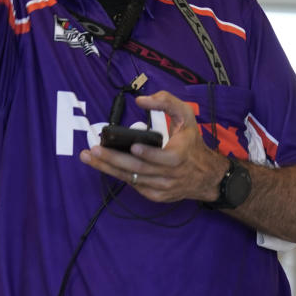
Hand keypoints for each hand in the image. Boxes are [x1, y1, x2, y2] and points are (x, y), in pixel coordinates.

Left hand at [79, 90, 229, 202]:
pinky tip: (104, 166)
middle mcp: (171, 175)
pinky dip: (119, 175)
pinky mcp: (157, 196)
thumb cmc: (192, 143)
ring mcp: (163, 188)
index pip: (163, 159)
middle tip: (94, 150)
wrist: (207, 176)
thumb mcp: (186, 117)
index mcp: (180, 156)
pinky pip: (135, 186)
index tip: (133, 146)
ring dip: (108, 168)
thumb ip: (167, 102)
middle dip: (113, 160)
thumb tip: (142, 100)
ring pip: (133, 179)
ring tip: (88, 157)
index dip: (148, 154)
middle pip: (139, 169)